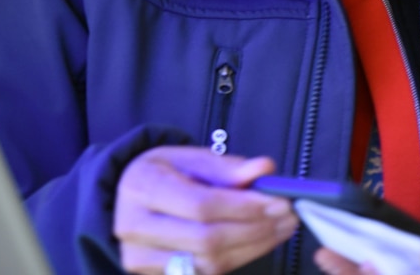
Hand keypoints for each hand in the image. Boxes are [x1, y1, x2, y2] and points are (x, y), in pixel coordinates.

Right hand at [114, 146, 297, 274]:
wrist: (131, 195)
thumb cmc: (167, 172)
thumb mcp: (192, 157)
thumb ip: (228, 166)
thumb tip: (265, 169)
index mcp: (142, 187)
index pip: (200, 205)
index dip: (244, 207)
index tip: (279, 201)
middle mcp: (133, 227)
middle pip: (206, 238)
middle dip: (255, 229)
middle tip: (288, 217)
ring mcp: (139, 258)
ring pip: (208, 262)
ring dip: (254, 246)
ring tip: (282, 228)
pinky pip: (205, 273)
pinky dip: (239, 258)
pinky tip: (260, 242)